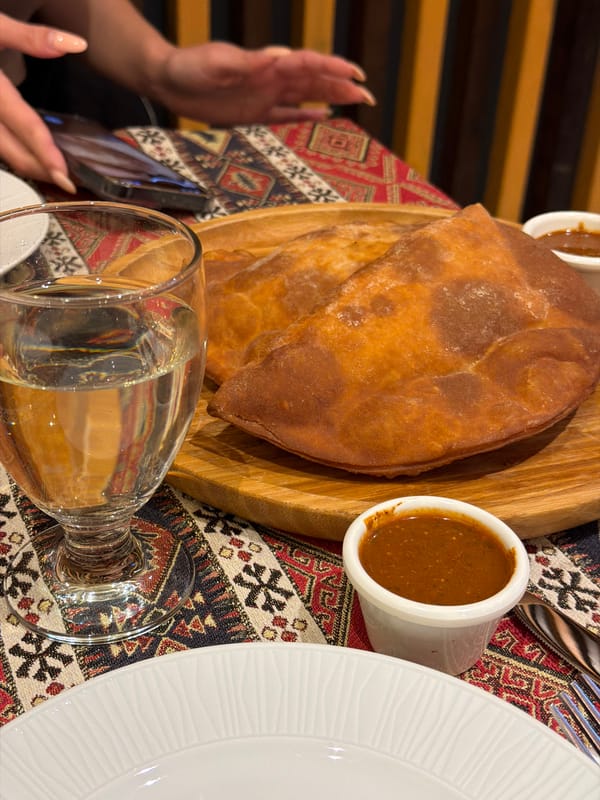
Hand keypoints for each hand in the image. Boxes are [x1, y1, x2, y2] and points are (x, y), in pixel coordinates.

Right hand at [0, 12, 85, 187]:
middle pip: (11, 151)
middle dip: (40, 170)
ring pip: (1, 152)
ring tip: (51, 173)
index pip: (24, 126)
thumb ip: (31, 38)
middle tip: (67, 182)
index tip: (65, 175)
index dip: (46, 153)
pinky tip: (28, 155)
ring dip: (26, 165)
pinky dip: (12, 151)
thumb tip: (77, 44)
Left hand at [154, 42, 374, 125]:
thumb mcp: (217, 63)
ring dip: (331, 99)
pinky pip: (287, 116)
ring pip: (306, 97)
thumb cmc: (188, 67)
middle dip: (342, 85)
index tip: (356, 73)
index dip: (333, 68)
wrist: (168, 79)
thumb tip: (276, 57)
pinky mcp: (255, 113)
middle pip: (314, 80)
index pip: (307, 64)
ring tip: (357, 104)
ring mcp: (265, 95)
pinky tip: (324, 120)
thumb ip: (246, 63)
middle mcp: (270, 78)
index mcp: (266, 65)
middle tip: (369, 95)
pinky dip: (306, 118)